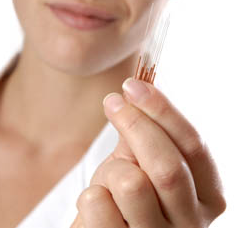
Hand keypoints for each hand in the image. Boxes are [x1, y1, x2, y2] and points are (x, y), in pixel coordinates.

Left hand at [71, 78, 225, 227]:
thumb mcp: (142, 162)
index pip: (194, 146)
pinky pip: (99, 206)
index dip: (163, 110)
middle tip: (113, 101)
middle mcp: (191, 224)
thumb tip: (136, 90)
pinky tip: (99, 202)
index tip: (134, 86)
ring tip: (110, 177)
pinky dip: (92, 195)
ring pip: (132, 185)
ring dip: (112, 170)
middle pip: (167, 166)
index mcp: (206, 195)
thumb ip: (145, 133)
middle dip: (135, 124)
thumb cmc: (125, 196)